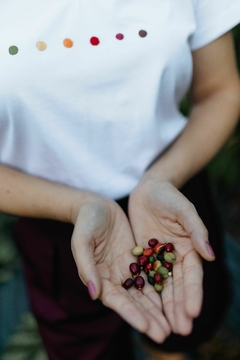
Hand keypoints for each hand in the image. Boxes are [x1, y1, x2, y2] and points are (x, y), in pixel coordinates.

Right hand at [70, 193, 170, 342]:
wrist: (96, 205)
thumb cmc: (86, 222)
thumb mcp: (82, 240)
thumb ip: (86, 266)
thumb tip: (94, 294)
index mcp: (98, 276)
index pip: (116, 300)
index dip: (131, 314)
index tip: (146, 327)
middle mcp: (113, 276)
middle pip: (132, 301)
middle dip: (148, 318)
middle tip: (164, 334)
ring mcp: (126, 268)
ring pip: (143, 292)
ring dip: (156, 308)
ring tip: (171, 324)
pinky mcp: (136, 257)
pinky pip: (150, 274)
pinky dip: (159, 287)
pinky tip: (172, 299)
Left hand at [128, 176, 214, 335]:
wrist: (148, 190)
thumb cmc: (169, 196)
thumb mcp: (184, 210)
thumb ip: (196, 230)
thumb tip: (211, 255)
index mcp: (189, 248)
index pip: (193, 275)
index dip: (193, 293)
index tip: (193, 312)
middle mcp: (175, 258)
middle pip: (178, 286)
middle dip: (179, 308)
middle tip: (180, 330)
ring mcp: (158, 260)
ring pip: (161, 287)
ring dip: (164, 308)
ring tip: (164, 328)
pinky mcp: (142, 258)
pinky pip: (143, 277)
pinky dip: (144, 294)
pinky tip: (143, 310)